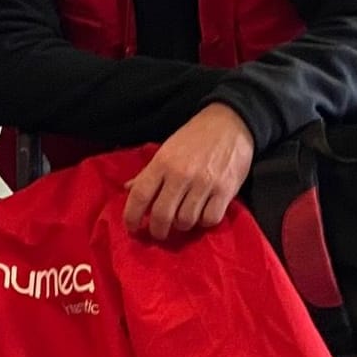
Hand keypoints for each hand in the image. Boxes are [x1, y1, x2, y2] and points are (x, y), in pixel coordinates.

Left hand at [123, 104, 254, 240]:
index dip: (132, 216)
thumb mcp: (166, 150)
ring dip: (181, 226)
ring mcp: (204, 183)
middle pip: (162, 214)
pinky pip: (210, 219)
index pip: (140, 195)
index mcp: (162, 163)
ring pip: (186, 220)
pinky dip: (204, 222)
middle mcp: (181, 174)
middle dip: (157, 230)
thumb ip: (148, 172)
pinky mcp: (225, 190)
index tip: (132, 229)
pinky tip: (202, 214)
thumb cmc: (194, 137)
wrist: (229, 123)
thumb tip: (128, 189)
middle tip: (158, 233)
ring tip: (182, 219)